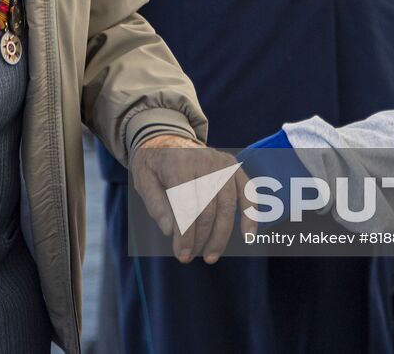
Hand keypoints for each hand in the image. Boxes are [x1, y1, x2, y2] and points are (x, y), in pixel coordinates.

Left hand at [129, 134, 254, 263]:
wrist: (165, 136)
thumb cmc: (154, 164)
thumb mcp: (143, 180)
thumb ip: (155, 205)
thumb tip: (170, 231)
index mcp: (178, 163)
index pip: (187, 205)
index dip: (186, 234)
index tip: (181, 254)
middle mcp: (204, 160)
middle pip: (208, 208)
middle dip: (201, 238)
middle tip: (190, 257)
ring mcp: (221, 162)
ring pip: (228, 205)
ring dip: (221, 235)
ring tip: (211, 255)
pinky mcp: (232, 166)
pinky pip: (247, 192)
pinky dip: (250, 214)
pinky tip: (248, 236)